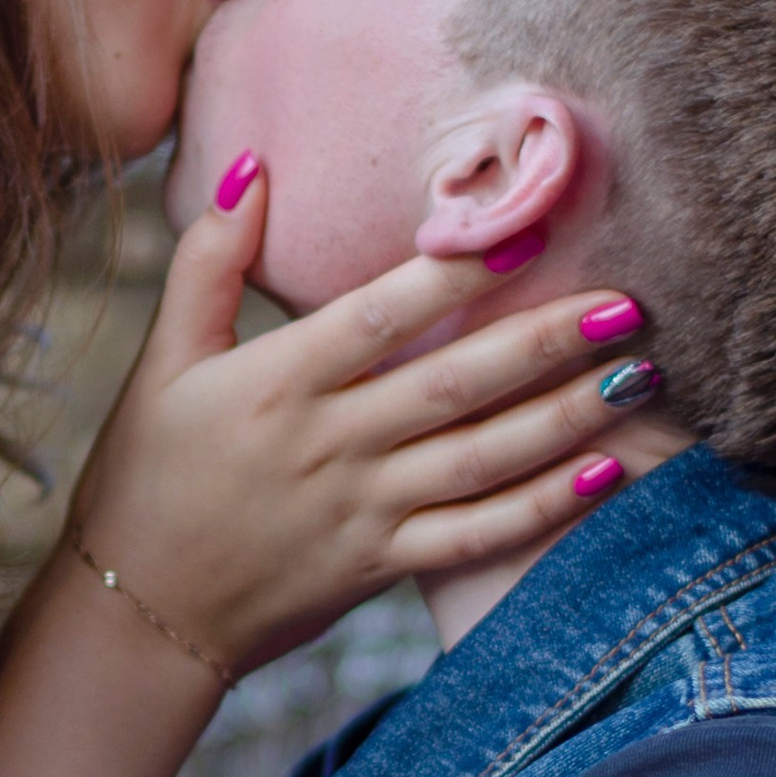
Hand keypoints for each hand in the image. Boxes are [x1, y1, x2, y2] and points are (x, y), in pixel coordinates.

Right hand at [72, 169, 671, 673]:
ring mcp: (360, 511)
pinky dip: (542, 508)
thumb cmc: (148, 474)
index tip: (526, 234)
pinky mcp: (379, 566)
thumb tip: (252, 165)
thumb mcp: (162, 361)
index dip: (454, 276)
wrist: (137, 612)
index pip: (378, 315)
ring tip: (638, 376)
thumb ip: (208, 260)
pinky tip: (605, 473)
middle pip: (452, 385)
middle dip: (545, 342)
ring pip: (481, 459)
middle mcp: (328, 445)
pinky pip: (475, 535)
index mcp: (276, 383)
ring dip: (566, 417)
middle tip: (627, 303)